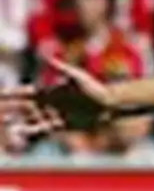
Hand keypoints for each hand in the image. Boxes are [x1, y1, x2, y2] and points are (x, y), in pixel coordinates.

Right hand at [0, 57, 114, 141]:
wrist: (107, 104)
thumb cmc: (94, 88)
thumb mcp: (76, 77)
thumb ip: (60, 68)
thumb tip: (46, 57)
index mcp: (49, 91)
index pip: (24, 93)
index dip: (11, 94)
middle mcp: (48, 104)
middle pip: (23, 107)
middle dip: (9, 109)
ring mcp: (53, 115)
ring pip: (30, 120)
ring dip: (17, 122)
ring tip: (5, 123)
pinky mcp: (61, 126)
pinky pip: (42, 130)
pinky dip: (31, 131)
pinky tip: (20, 133)